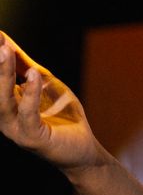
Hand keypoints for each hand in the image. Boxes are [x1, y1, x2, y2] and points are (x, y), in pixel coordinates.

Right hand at [0, 31, 101, 171]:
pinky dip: (29, 93)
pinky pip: (27, 113)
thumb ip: (28, 69)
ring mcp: (15, 129)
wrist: (83, 149)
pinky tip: (33, 75)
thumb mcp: (46, 86)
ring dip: (3, 75)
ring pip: (3, 101)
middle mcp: (5, 117)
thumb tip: (8, 45)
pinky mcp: (31, 138)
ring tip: (4, 51)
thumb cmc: (63, 116)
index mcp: (6, 104)